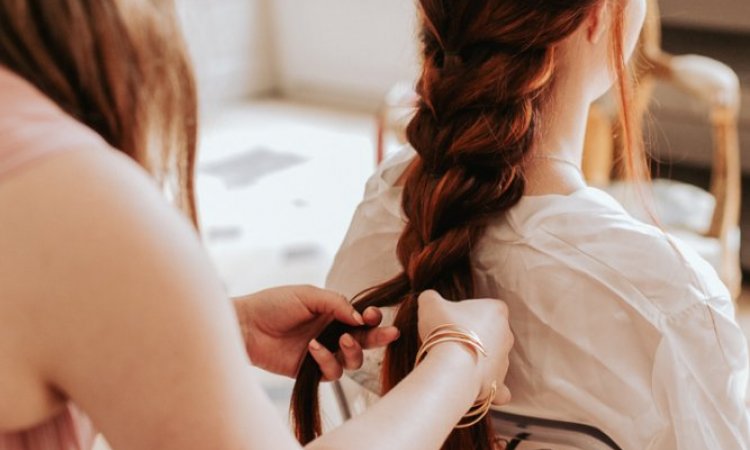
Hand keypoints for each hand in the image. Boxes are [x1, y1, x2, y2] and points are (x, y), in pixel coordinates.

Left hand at [234, 285, 399, 379]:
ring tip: (343, 339)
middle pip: (365, 340)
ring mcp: (323, 353)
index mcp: (333, 312)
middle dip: (379, 337)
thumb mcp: (308, 295)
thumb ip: (337, 303)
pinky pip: (332, 371)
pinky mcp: (312, 371)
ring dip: (354, 350)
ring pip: (353, 360)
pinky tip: (313, 347)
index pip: (361, 317)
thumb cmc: (274, 304)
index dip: (372, 317)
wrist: (246, 325)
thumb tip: (360, 318)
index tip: (373, 316)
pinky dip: (327, 359)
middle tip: (391, 334)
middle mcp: (332, 333)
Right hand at [417, 290, 513, 404]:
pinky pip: (499, 388)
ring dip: (478, 361)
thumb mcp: (430, 304)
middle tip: (451, 340)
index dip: (469, 312)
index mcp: (497, 311)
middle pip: (491, 333)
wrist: (451, 365)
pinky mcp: (499, 384)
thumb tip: (429, 299)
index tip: (453, 319)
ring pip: (492, 359)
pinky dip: (490, 389)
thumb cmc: (444, 329)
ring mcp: (504, 361)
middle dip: (474, 336)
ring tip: (454, 364)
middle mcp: (507, 335)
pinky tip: (477, 388)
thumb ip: (431, 298)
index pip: (487, 307)